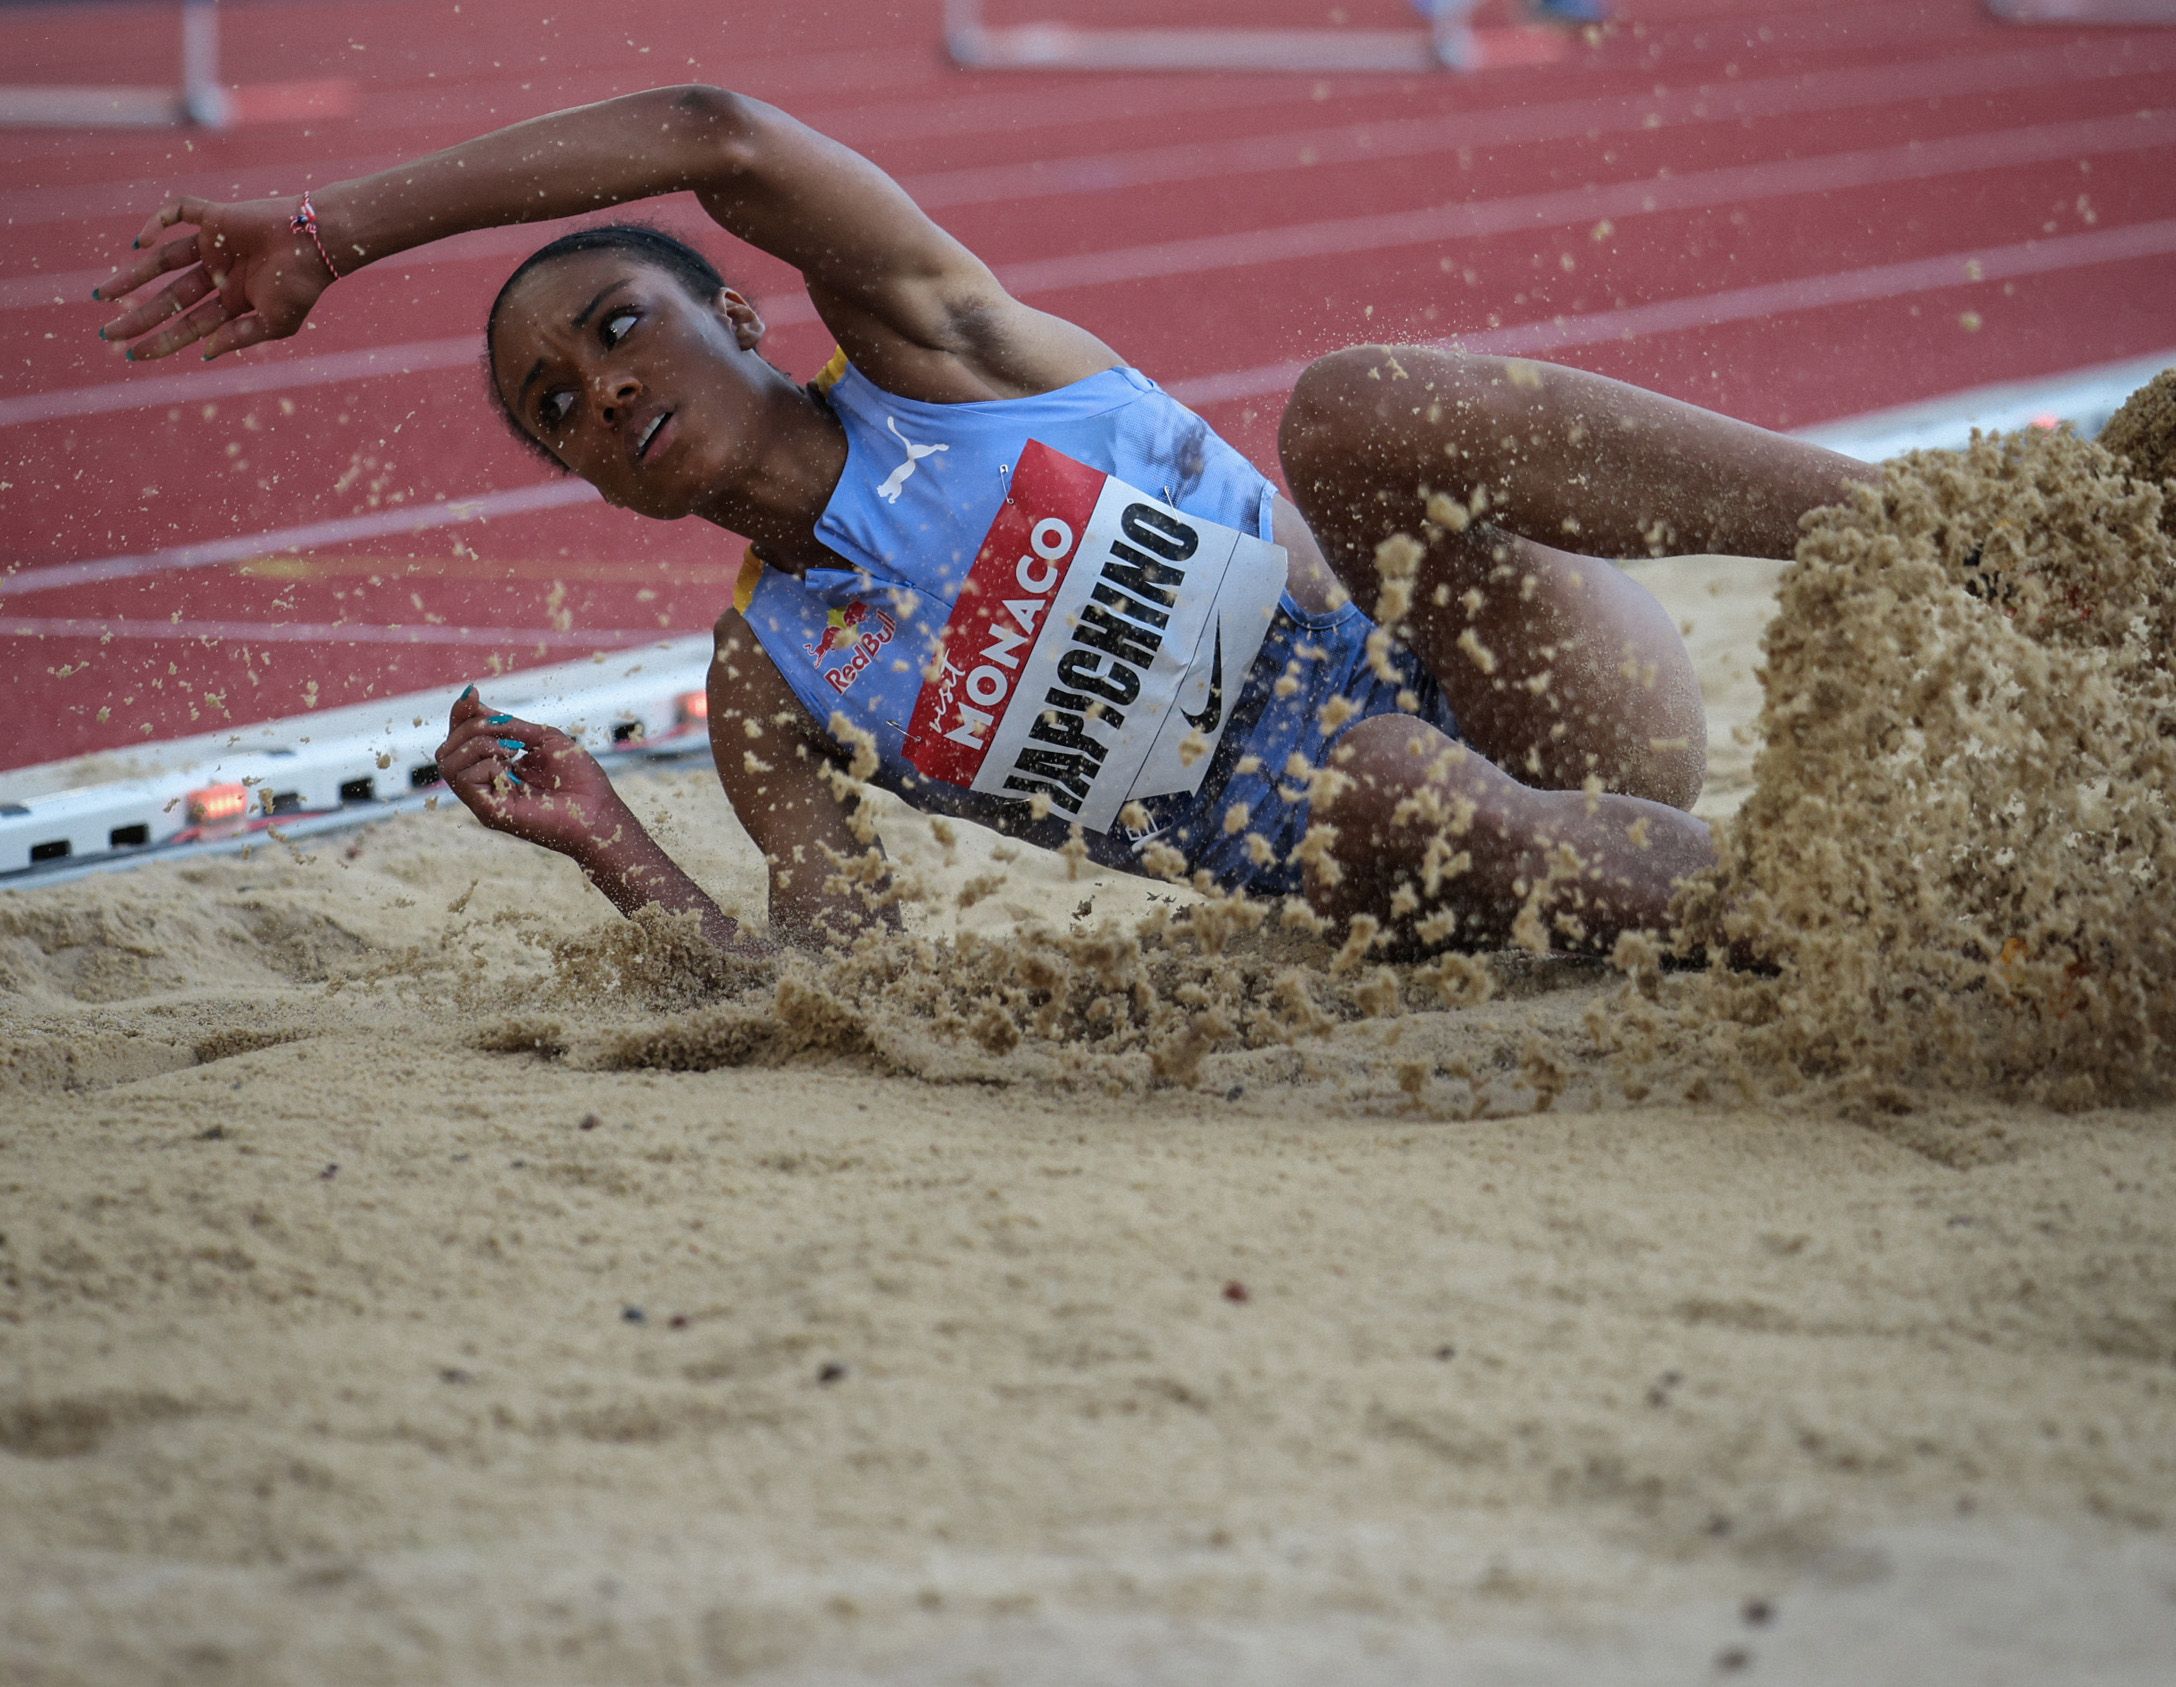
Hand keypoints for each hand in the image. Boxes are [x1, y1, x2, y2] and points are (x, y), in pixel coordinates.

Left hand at [93, 195, 336, 362]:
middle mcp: (220, 275)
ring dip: (132, 277)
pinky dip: (156, 222)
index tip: (133, 354)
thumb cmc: (302, 285)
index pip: (191, 324)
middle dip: (140, 317)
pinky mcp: (215, 217)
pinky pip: (178, 213)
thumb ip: (238, 337)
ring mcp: (215, 245)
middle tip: (107, 334)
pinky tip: (139, 243)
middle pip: (171, 298)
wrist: (319, 242)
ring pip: (163, 261)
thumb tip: (202, 352)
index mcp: (235, 302)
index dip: (163, 340)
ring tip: (103, 295)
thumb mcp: (274, 324)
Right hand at [435, 688, 633, 859]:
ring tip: (511, 750)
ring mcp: (485, 801)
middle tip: (502, 729)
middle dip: (468, 728)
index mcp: (496, 769)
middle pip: (447, 751)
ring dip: (477, 745)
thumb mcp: (544, 739)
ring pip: (449, 765)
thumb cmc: (579, 779)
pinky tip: (512, 769)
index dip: (461, 715)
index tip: (472, 693)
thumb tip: (477, 705)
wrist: (599, 810)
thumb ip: (509, 726)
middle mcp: (485, 786)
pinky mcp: (490, 813)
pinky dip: (486, 765)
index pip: (460, 741)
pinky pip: (465, 781)